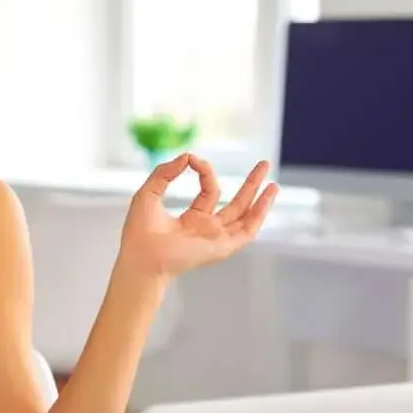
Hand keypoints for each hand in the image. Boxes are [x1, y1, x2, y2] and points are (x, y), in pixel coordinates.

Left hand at [116, 153, 277, 280]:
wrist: (141, 256)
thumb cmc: (139, 231)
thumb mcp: (149, 192)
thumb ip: (166, 172)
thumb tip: (187, 156)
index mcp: (191, 220)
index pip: (208, 191)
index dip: (205, 171)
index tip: (193, 159)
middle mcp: (207, 230)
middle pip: (235, 204)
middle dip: (250, 184)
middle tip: (264, 164)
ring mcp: (216, 238)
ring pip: (245, 216)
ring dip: (260, 198)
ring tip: (273, 182)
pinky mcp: (222, 246)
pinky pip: (247, 230)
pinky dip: (259, 213)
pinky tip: (267, 197)